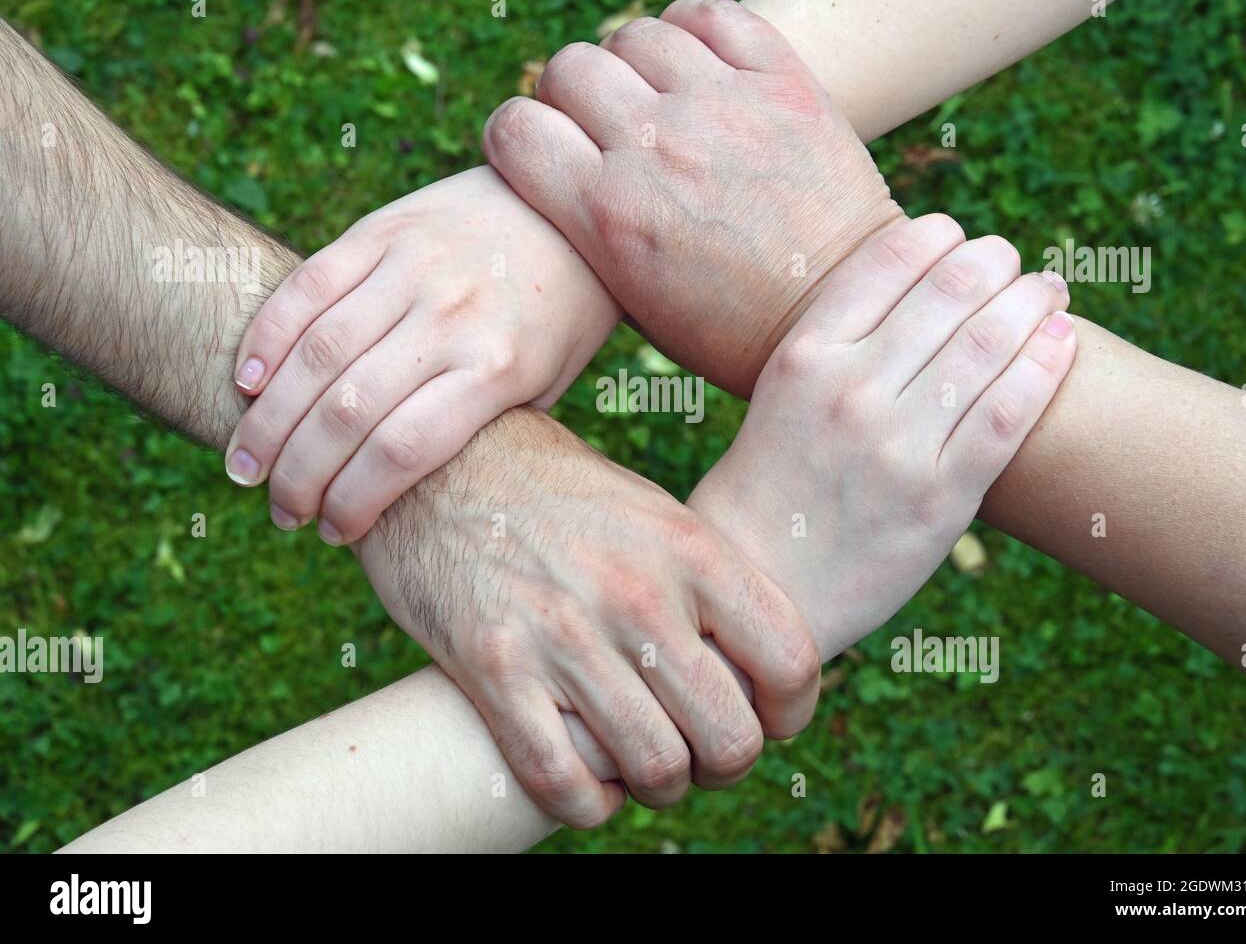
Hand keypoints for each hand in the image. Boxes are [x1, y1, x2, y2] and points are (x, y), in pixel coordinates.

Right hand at [224, 166, 618, 544]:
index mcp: (499, 368)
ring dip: (268, 420)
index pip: (403, 451)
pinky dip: (267, 338)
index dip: (354, 500)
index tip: (334, 532)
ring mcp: (415, 267)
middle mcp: (453, 317)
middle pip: (348, 410)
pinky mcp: (384, 229)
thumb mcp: (544, 387)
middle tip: (279, 510)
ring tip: (245, 465)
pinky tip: (247, 385)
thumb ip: (479, 429)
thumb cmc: (557, 320)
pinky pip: (308, 286)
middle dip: (299, 474)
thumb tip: (399, 493)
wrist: (571, 213)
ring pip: (316, 353)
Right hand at [354, 406, 820, 825]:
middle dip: (723, 762)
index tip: (770, 719)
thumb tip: (756, 664)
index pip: (789, 661)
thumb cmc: (556, 492)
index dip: (791, 712)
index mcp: (689, 547)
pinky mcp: (494, 669)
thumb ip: (706, 583)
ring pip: (656, 770)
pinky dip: (587, 803)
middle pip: (730, 736)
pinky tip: (588, 782)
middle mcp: (636, 593)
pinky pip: (563, 782)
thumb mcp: (650, 511)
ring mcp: (564, 634)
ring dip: (658, 785)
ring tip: (643, 764)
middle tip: (699, 749)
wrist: (438, 459)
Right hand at [482, 0, 903, 395]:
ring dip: (632, 64)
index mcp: (608, 215)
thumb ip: (588, 224)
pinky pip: (709, 14)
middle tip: (601, 127)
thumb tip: (561, 164)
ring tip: (654, 98)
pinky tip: (697, 65)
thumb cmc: (732, 330)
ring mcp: (721, 106)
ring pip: (634, 35)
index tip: (543, 152)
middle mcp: (656, 148)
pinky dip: (690, 29)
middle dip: (571, 97)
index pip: (514, 128)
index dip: (518, 137)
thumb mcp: (636, 300)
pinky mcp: (781, 81)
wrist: (845, 316)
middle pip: (568, 69)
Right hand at [690, 215, 1077, 654]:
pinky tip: (1062, 343)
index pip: (891, 261)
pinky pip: (1007, 415)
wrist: (760, 586)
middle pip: (951, 293)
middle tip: (1013, 261)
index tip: (960, 237)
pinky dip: (1045, 367)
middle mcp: (850, 391)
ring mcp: (897, 446)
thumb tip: (916, 283)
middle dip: (996, 262)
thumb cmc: (770, 482)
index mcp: (804, 357)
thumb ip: (836, 341)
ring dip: (1033, 302)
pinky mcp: (940, 499)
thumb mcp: (778, 394)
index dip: (941, 236)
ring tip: (1049, 291)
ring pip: (989, 346)